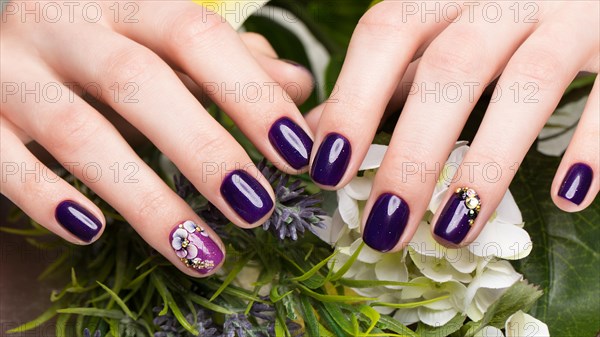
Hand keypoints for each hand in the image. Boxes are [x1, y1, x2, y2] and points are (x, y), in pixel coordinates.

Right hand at [0, 0, 314, 275]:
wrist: (0, 30)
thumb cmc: (102, 39)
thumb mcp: (164, 38)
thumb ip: (229, 58)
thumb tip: (296, 85)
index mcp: (125, 0)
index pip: (196, 35)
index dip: (250, 93)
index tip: (296, 152)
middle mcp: (67, 26)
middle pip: (139, 82)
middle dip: (204, 150)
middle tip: (256, 207)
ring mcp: (13, 69)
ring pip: (79, 133)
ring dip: (146, 198)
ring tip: (202, 249)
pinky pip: (3, 160)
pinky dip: (46, 198)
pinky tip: (93, 231)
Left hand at [307, 1, 598, 250]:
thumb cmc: (495, 14)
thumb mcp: (436, 32)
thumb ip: (383, 77)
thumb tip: (312, 133)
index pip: (386, 34)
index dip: (353, 101)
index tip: (328, 171)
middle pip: (449, 69)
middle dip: (412, 153)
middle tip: (385, 226)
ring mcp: (569, 11)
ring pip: (528, 83)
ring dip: (487, 164)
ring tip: (454, 231)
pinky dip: (593, 145)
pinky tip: (569, 197)